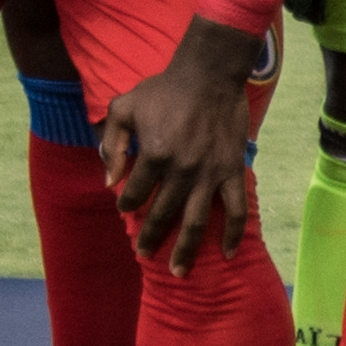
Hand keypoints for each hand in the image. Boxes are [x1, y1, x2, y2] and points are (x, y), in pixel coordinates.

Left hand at [102, 20, 264, 267]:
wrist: (209, 74)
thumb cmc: (163, 89)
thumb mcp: (123, 107)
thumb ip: (112, 144)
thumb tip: (109, 181)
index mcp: (153, 154)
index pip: (134, 193)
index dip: (126, 204)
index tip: (124, 211)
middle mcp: (181, 169)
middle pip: (162, 214)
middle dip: (151, 238)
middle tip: (143, 254)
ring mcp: (209, 173)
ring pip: (196, 221)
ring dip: (186, 249)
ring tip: (178, 272)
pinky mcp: (232, 171)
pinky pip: (235, 209)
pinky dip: (232, 234)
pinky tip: (226, 253)